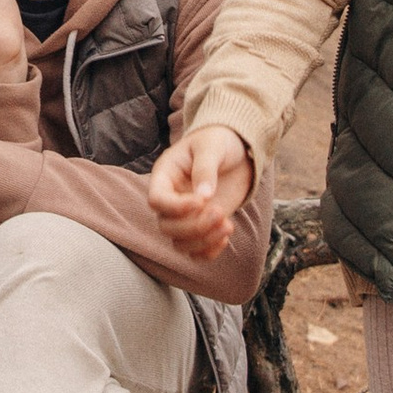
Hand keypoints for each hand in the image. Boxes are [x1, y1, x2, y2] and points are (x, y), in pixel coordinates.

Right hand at [146, 126, 256, 262]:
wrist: (236, 150)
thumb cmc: (218, 141)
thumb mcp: (211, 146)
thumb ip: (205, 169)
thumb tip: (204, 196)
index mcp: (165, 176)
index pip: (156, 200)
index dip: (176, 207)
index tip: (202, 201)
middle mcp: (170, 199)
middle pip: (166, 226)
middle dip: (194, 226)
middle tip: (220, 212)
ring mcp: (185, 216)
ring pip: (179, 242)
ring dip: (203, 240)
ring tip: (228, 225)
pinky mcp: (201, 226)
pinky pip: (195, 251)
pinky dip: (208, 251)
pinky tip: (225, 237)